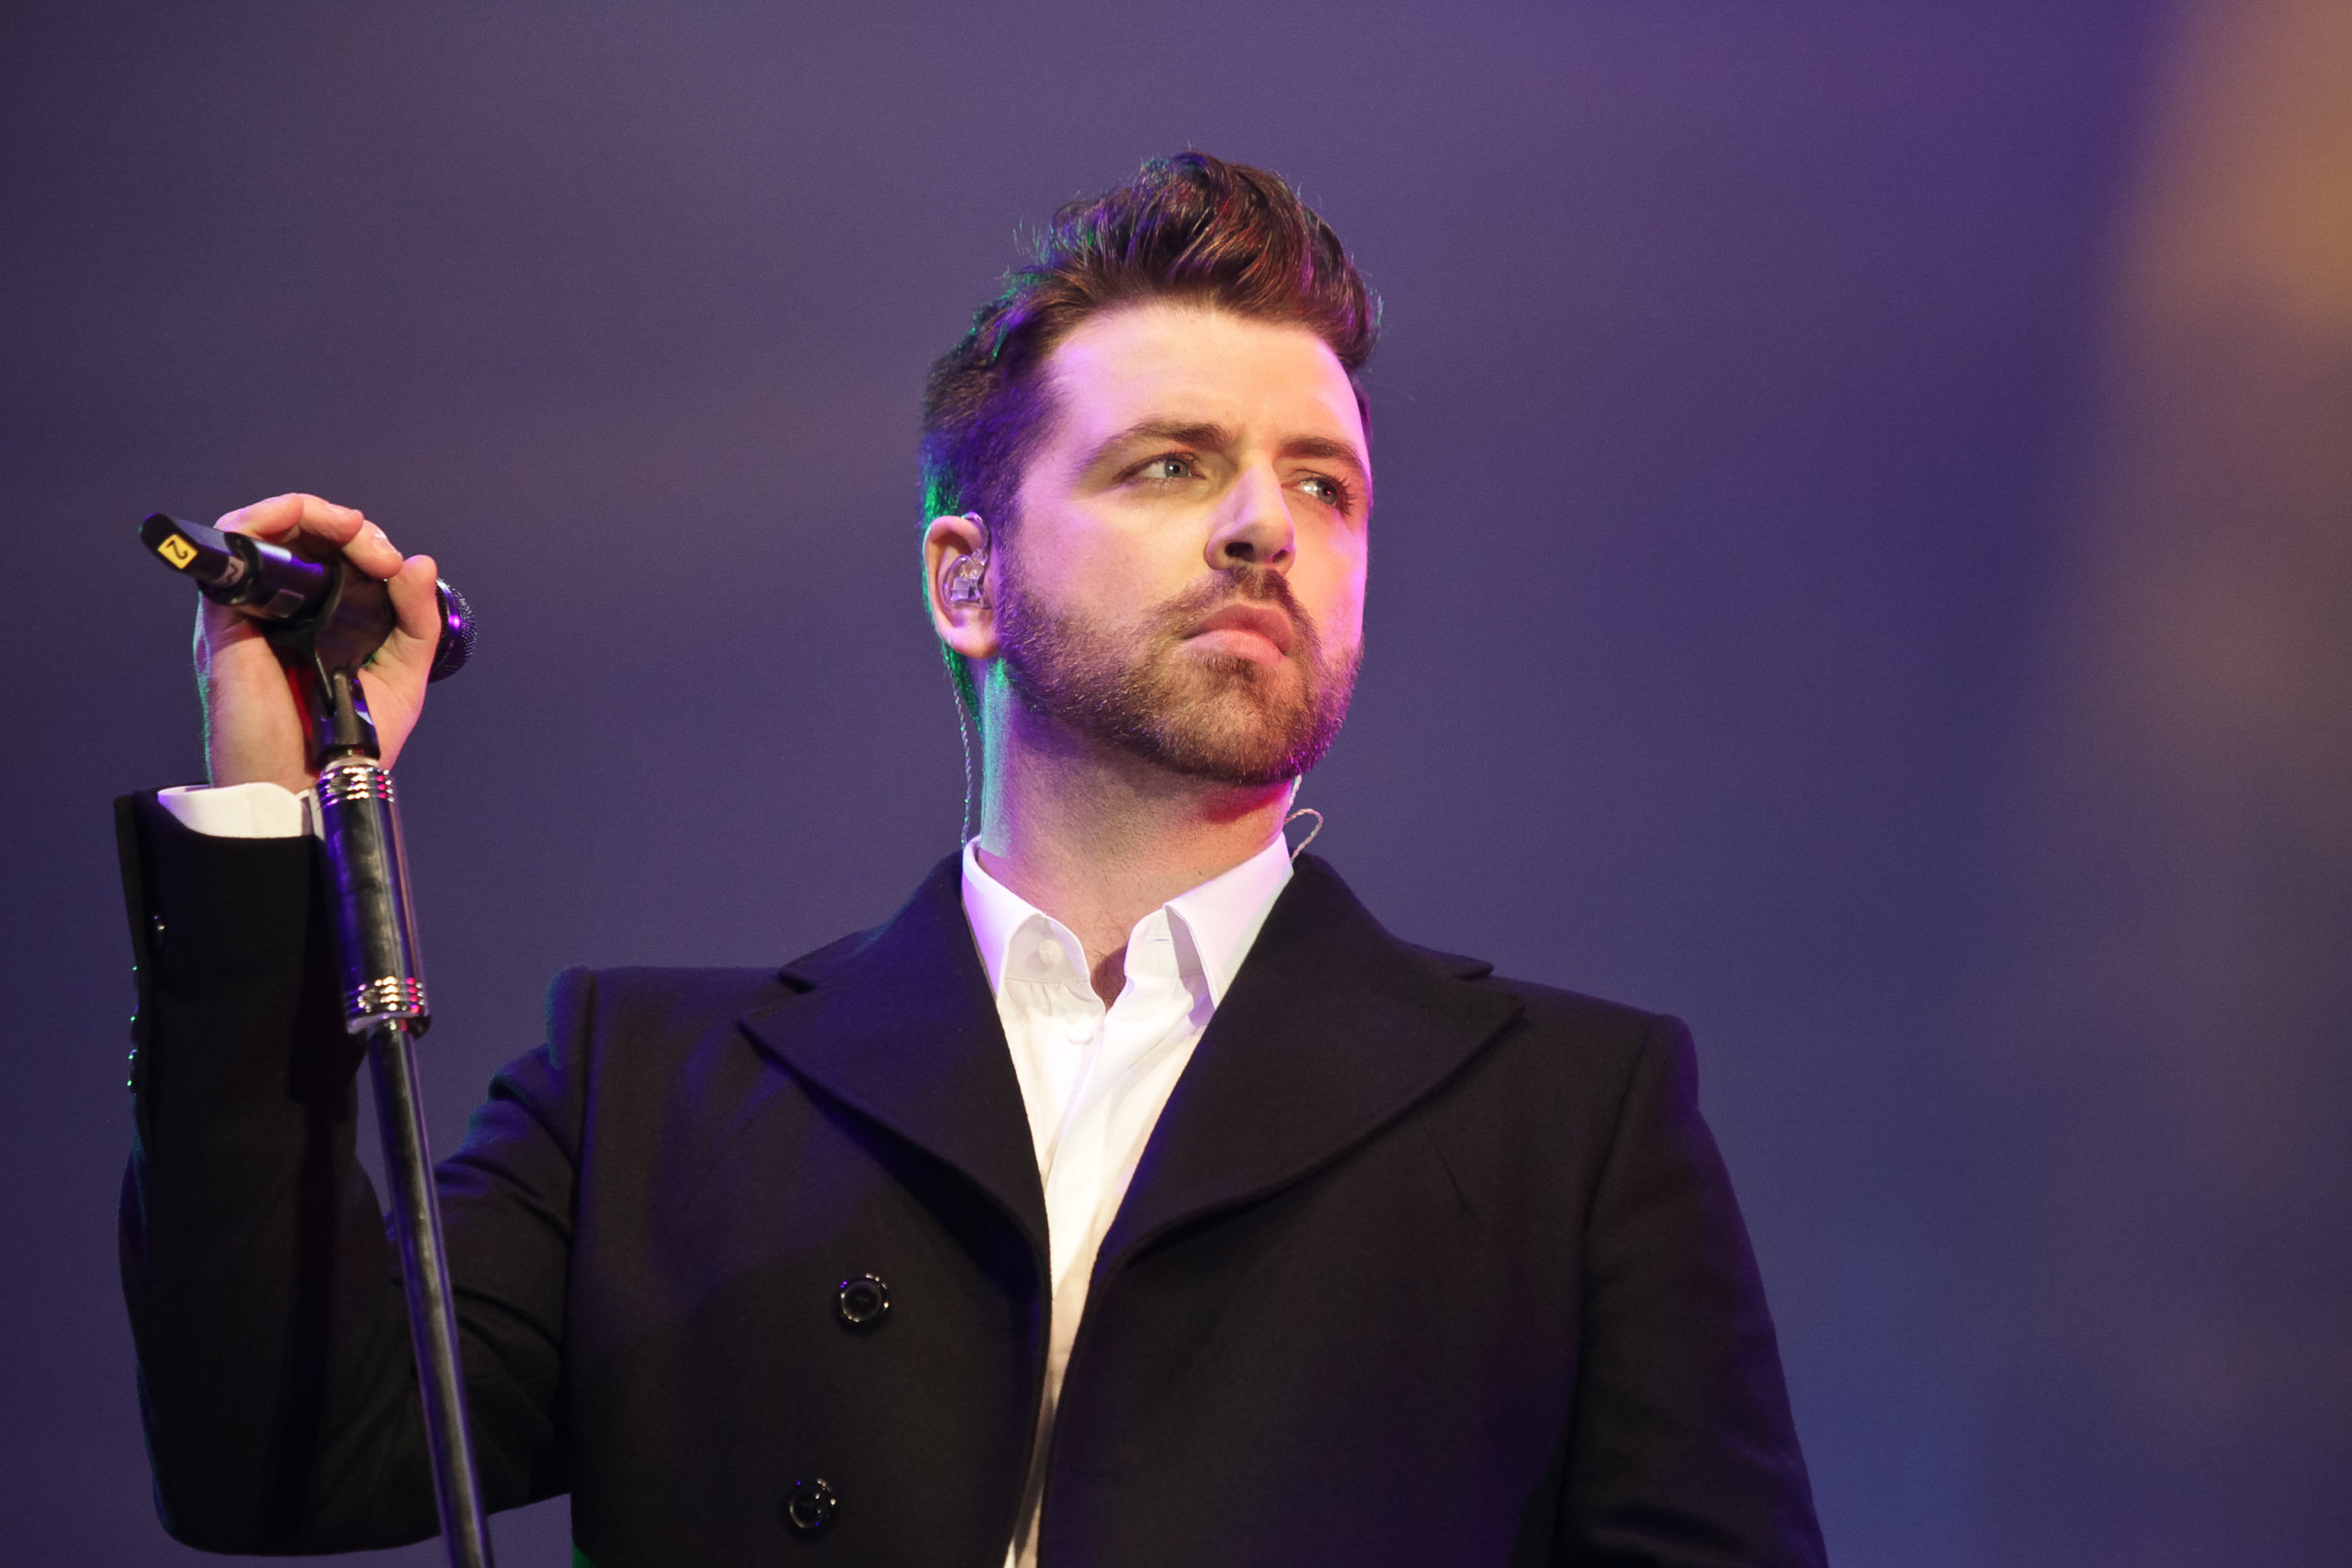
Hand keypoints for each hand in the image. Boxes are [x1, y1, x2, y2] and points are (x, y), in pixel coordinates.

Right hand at [195, 493, 442, 790]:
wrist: (308, 785)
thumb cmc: (350, 739)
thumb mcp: (404, 674)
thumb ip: (417, 620)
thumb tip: (420, 564)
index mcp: (324, 618)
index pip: (335, 553)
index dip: (365, 541)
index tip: (394, 566)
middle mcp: (284, 609)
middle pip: (300, 532)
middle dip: (344, 523)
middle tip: (377, 552)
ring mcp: (252, 611)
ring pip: (262, 529)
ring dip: (309, 512)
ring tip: (350, 531)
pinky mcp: (225, 620)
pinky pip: (230, 551)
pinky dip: (259, 522)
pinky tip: (298, 522)